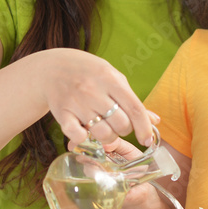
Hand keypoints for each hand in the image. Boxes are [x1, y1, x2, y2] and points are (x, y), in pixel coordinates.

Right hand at [42, 49, 156, 147]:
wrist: (52, 68)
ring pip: (103, 134)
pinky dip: (84, 139)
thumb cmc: (88, 73)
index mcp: (110, 79)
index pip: (135, 108)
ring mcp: (77, 102)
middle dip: (123, 130)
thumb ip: (131, 99)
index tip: (147, 140)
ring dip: (107, 138)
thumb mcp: (112, 78)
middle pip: (121, 124)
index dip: (144, 128)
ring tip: (103, 130)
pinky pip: (79, 136)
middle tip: (117, 126)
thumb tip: (155, 120)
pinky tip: (84, 131)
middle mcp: (94, 90)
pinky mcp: (62, 113)